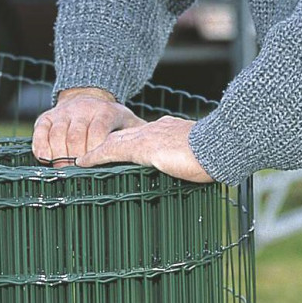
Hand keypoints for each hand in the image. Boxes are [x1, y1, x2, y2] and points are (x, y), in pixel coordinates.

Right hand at [32, 87, 145, 167]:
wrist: (87, 97)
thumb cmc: (111, 120)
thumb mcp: (128, 123)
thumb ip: (138, 137)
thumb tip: (154, 153)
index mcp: (105, 112)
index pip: (98, 132)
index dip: (94, 151)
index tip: (93, 167)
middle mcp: (82, 109)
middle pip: (76, 137)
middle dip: (76, 158)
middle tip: (77, 177)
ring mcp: (63, 113)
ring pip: (58, 135)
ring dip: (60, 156)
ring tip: (64, 172)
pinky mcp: (47, 117)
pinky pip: (40, 132)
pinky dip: (41, 146)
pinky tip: (46, 159)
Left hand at [77, 115, 212, 182]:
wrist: (221, 144)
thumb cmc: (218, 154)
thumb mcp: (200, 158)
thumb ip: (189, 162)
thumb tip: (193, 174)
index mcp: (169, 130)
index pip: (143, 136)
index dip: (128, 143)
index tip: (118, 151)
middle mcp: (155, 128)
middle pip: (123, 136)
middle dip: (107, 145)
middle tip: (89, 157)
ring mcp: (147, 136)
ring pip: (113, 141)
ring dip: (96, 151)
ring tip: (80, 162)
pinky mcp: (141, 147)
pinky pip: (111, 150)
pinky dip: (95, 156)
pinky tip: (83, 163)